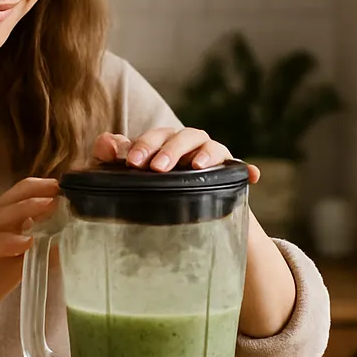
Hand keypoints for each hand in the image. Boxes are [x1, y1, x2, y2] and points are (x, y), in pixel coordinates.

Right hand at [0, 177, 59, 336]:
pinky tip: (27, 242)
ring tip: (50, 204)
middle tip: (60, 188)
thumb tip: (59, 243)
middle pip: (8, 199)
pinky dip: (8, 241)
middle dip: (36, 190)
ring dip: (26, 208)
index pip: (14, 198)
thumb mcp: (9, 270)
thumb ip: (30, 255)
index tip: (63, 187)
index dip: (38, 189)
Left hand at [91, 129, 261, 183]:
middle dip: (169, 150)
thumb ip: (116, 160)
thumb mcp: (134, 178)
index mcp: (164, 143)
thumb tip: (103, 143)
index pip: (154, 137)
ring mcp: (211, 157)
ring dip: (203, 153)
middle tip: (156, 169)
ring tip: (195, 166)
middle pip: (181, 136)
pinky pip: (241, 168)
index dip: (143, 145)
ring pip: (209, 145)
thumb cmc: (157, 192)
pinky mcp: (231, 173)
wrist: (191, 219)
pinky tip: (252, 176)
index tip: (131, 163)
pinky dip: (247, 169)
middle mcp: (188, 145)